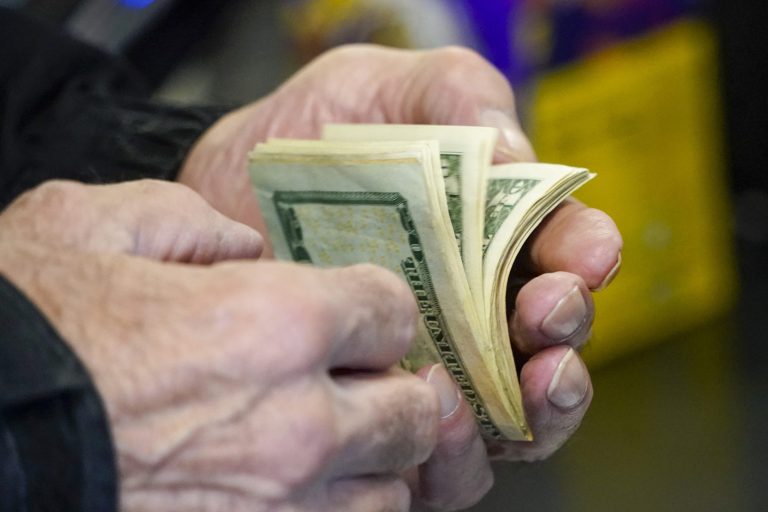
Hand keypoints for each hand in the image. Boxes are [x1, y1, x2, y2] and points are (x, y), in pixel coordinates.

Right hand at [0, 179, 440, 511]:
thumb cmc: (18, 342)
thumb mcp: (85, 230)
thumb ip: (189, 223)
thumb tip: (239, 247)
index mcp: (270, 325)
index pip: (392, 312)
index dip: (379, 309)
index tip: (362, 318)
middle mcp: (294, 426)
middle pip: (412, 412)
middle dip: (396, 392)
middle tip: (368, 387)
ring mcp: (279, 511)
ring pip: (390, 495)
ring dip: (372, 467)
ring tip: (337, 450)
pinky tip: (300, 492)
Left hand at [178, 45, 621, 509]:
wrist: (220, 200)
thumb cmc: (306, 142)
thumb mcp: (375, 88)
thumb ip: (450, 93)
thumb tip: (515, 152)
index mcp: (491, 228)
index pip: (563, 244)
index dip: (587, 249)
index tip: (587, 253)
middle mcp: (479, 303)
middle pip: (553, 332)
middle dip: (565, 325)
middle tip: (548, 310)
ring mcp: (442, 365)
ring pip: (520, 407)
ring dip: (541, 403)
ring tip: (531, 380)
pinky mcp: (393, 417)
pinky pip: (448, 458)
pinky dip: (464, 453)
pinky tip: (448, 424)